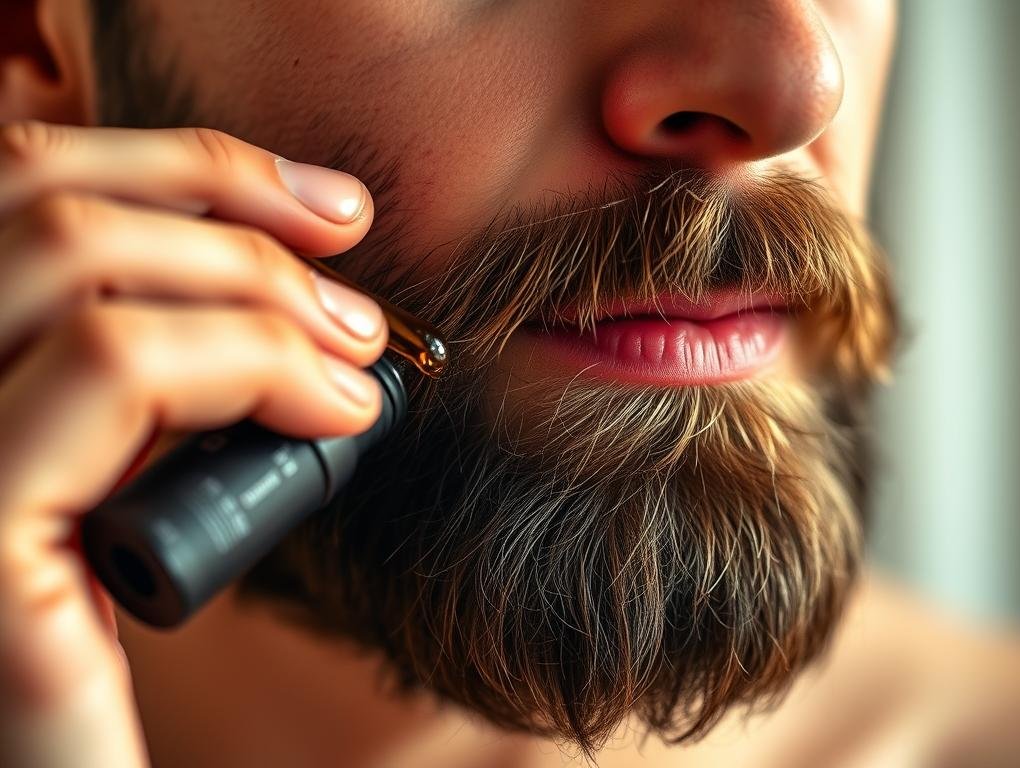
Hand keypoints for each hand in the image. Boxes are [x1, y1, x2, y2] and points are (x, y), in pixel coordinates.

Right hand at [0, 122, 386, 766]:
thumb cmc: (117, 645)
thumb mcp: (136, 475)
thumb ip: (163, 379)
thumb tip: (291, 281)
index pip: (23, 186)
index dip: (185, 166)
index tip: (327, 208)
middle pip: (46, 205)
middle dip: (235, 213)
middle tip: (359, 286)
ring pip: (80, 264)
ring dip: (259, 287)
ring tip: (361, 357)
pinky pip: (114, 368)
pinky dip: (251, 362)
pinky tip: (335, 413)